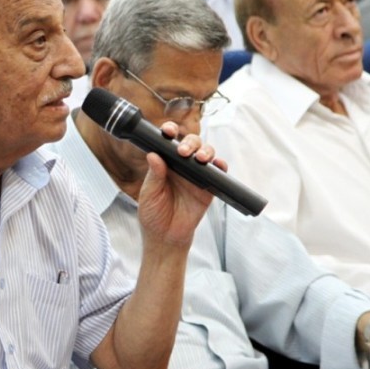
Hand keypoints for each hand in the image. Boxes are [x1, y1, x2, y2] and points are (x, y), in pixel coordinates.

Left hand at [137, 127, 215, 247]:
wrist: (165, 237)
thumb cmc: (153, 215)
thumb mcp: (149, 194)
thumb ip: (154, 175)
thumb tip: (153, 155)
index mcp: (165, 164)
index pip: (168, 142)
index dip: (170, 131)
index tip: (167, 131)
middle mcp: (181, 166)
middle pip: (191, 144)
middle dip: (190, 143)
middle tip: (183, 152)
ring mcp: (196, 176)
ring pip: (206, 154)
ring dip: (205, 151)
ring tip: (200, 158)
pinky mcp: (208, 188)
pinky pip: (218, 173)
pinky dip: (220, 166)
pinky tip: (218, 165)